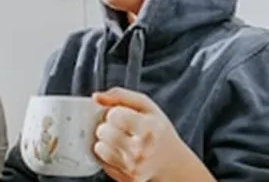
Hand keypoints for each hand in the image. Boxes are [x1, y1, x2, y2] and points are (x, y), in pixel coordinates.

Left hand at [92, 88, 212, 181]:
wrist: (172, 163)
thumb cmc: (157, 130)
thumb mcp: (146, 106)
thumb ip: (120, 95)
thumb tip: (96, 97)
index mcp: (149, 129)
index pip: (112, 115)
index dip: (114, 113)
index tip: (123, 116)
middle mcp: (142, 151)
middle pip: (103, 132)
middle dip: (107, 127)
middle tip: (120, 129)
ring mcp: (134, 168)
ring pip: (99, 148)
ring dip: (105, 142)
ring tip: (120, 140)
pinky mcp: (127, 179)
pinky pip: (102, 162)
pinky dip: (108, 156)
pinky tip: (121, 153)